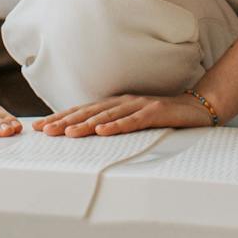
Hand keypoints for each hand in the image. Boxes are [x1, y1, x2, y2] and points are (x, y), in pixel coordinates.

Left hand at [38, 92, 214, 136]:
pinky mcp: (155, 112)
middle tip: (44, 130)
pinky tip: (102, 131)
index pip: (83, 111)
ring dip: (85, 124)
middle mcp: (123, 102)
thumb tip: (88, 135)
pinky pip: (133, 120)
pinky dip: (117, 126)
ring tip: (66, 133)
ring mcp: (139, 105)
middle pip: (89, 112)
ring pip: (106, 116)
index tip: (40, 126)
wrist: (197, 108)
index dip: (61, 117)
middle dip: (64, 121)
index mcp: (116, 104)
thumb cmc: (163, 118)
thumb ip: (113, 125)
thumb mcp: (133, 121)